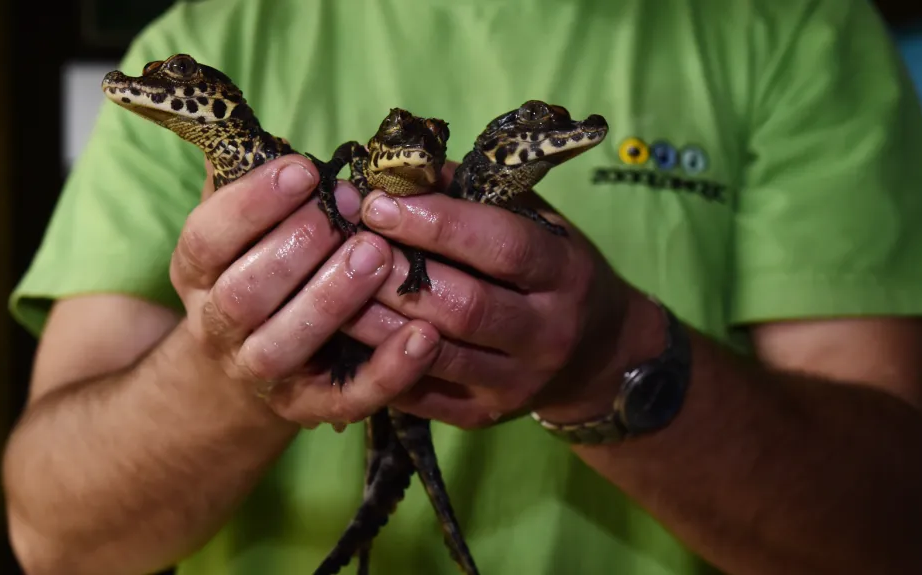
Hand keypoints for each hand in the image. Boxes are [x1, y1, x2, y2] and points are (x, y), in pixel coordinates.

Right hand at [171, 155, 441, 427]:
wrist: (244, 376)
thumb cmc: (260, 276)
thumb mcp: (240, 232)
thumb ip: (248, 185)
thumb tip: (268, 135)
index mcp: (198, 275)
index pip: (207, 239)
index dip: (251, 204)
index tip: (303, 170)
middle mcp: (219, 328)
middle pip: (243, 294)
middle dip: (296, 248)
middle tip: (350, 211)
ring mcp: (262, 374)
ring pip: (285, 345)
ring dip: (332, 300)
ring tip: (378, 255)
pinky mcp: (310, 409)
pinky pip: (348, 398)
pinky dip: (388, 371)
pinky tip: (424, 335)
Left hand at [343, 162, 657, 428]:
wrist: (594, 356)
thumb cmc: (551, 271)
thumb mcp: (535, 222)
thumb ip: (473, 195)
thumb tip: (399, 169)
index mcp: (565, 273)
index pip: (503, 247)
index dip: (438, 223)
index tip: (378, 202)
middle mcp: (547, 334)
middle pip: (464, 307)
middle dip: (396, 272)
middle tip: (343, 242)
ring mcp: (516, 383)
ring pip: (434, 354)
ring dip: (373, 319)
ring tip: (327, 284)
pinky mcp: (483, 416)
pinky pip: (420, 393)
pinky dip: (377, 361)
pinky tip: (342, 332)